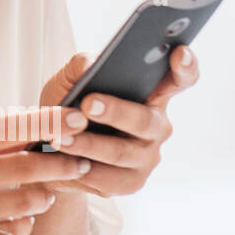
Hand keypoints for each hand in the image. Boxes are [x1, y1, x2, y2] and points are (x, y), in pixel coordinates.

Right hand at [0, 107, 90, 234]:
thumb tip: (27, 129)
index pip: (4, 129)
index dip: (44, 123)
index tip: (72, 118)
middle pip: (22, 167)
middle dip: (60, 163)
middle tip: (79, 160)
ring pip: (23, 203)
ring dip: (44, 197)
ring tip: (47, 193)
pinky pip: (10, 233)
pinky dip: (21, 225)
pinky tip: (17, 220)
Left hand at [35, 46, 199, 196]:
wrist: (49, 147)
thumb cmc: (67, 104)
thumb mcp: (69, 79)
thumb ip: (82, 64)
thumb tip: (92, 63)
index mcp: (151, 94)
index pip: (179, 79)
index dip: (185, 67)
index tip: (180, 52)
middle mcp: (157, 125)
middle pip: (145, 120)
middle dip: (116, 112)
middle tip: (87, 104)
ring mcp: (147, 156)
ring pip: (120, 152)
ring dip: (88, 144)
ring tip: (60, 138)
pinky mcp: (131, 182)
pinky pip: (108, 178)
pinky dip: (81, 168)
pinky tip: (62, 161)